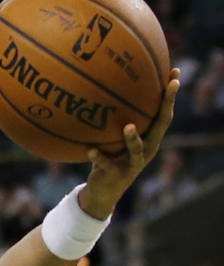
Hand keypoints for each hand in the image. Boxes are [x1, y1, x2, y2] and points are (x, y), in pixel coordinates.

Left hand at [78, 68, 180, 218]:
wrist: (103, 192)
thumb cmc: (109, 156)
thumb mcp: (114, 137)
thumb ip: (114, 119)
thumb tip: (102, 88)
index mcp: (149, 138)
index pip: (163, 113)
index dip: (170, 95)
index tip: (175, 73)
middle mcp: (147, 149)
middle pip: (161, 126)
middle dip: (166, 105)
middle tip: (169, 86)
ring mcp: (133, 163)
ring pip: (137, 150)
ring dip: (133, 138)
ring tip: (128, 126)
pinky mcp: (116, 174)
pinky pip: (107, 164)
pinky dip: (99, 156)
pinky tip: (90, 149)